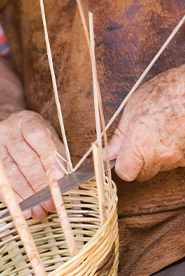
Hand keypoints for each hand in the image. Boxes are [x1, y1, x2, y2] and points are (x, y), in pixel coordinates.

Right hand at [0, 110, 65, 217]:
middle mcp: (7, 131)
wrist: (8, 133)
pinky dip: (10, 197)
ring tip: (38, 210)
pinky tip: (21, 208)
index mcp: (27, 122)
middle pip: (24, 159)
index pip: (38, 137)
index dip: (49, 158)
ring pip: (10, 173)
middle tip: (49, 202)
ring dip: (26, 195)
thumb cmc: (33, 140)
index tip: (59, 178)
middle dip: (39, 184)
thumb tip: (60, 182)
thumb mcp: (49, 141)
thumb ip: (56, 158)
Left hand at [108, 65, 184, 181]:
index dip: (123, 165)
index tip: (123, 156)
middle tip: (143, 141)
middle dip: (139, 162)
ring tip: (161, 133)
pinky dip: (173, 152)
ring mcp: (177, 157)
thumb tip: (109, 152)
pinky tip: (173, 135)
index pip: (125, 173)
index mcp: (140, 144)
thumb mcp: (134, 107)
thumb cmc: (168, 91)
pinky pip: (176, 161)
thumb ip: (120, 135)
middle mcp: (159, 155)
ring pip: (160, 167)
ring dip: (157, 156)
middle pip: (142, 173)